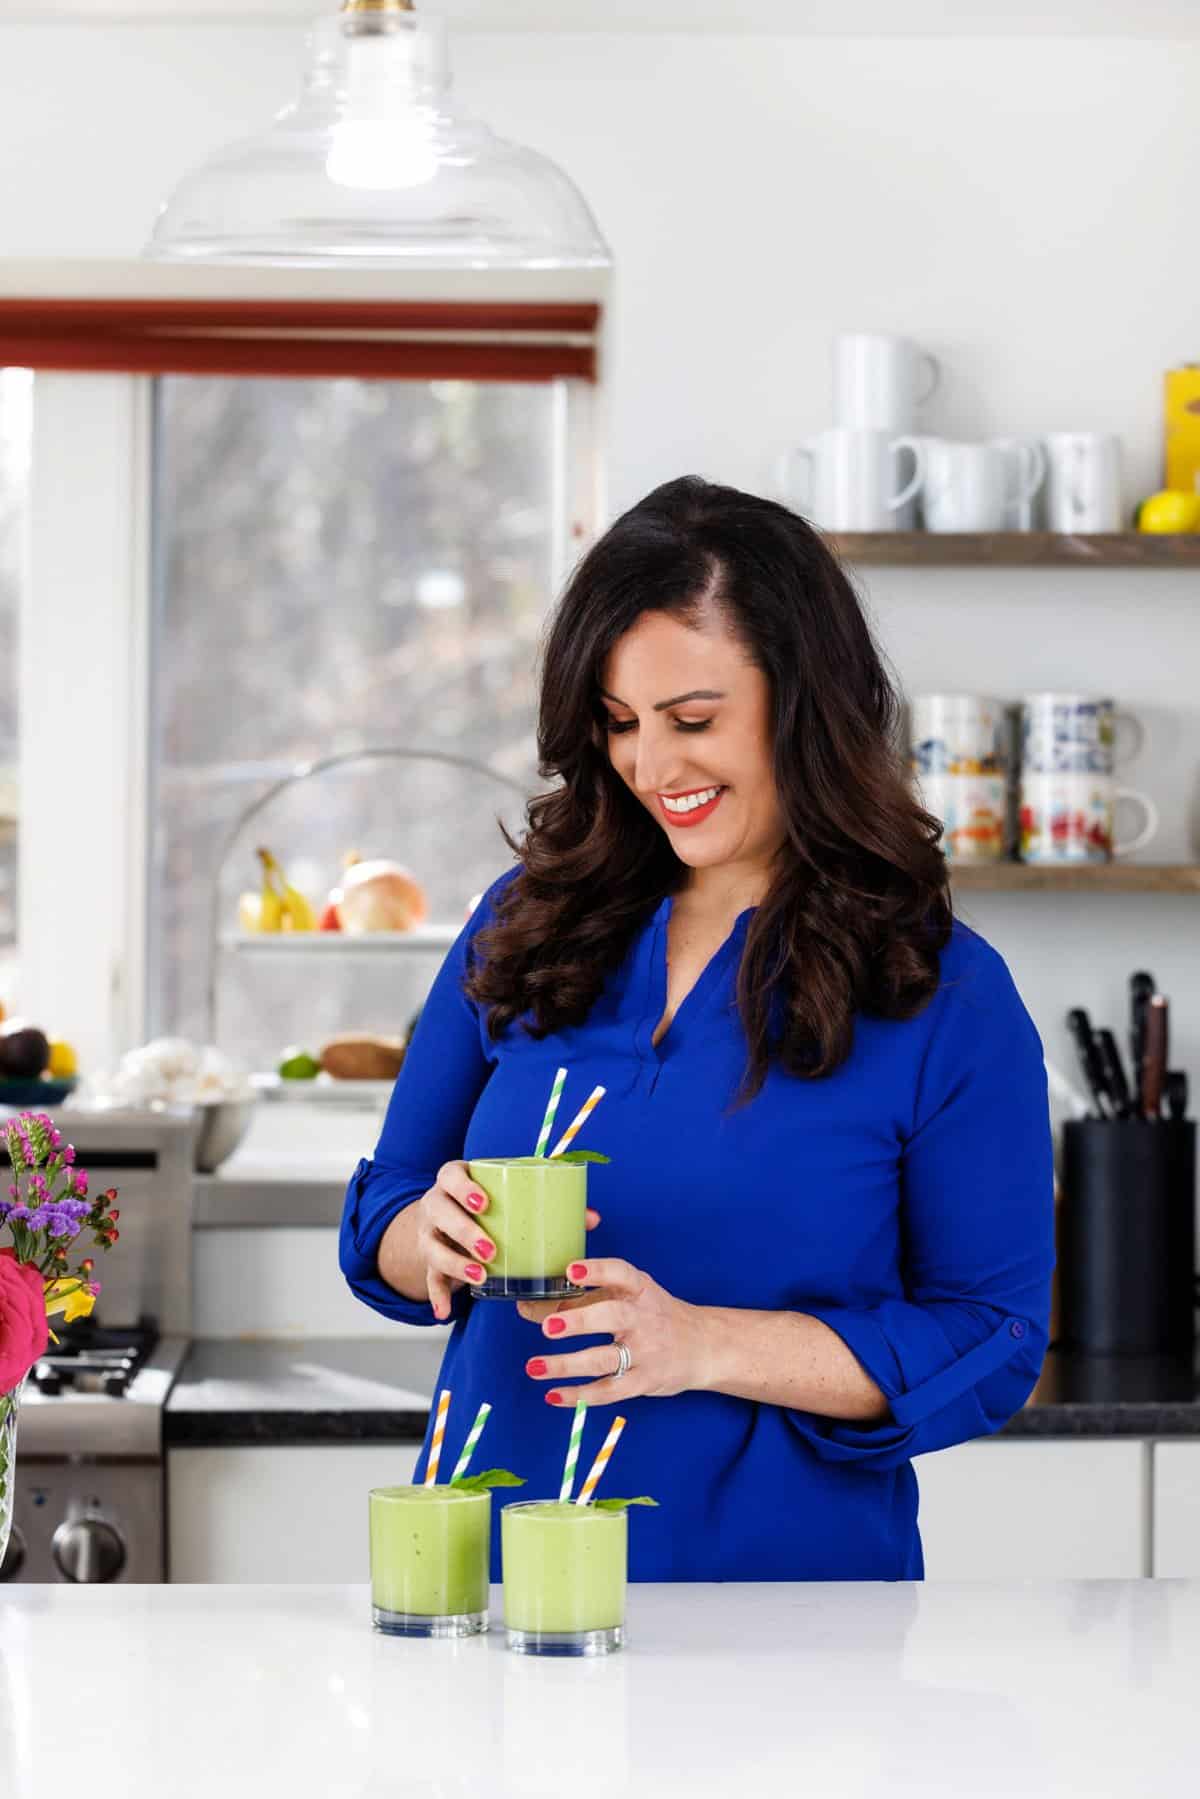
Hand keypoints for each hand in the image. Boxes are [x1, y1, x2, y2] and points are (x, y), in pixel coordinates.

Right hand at [415, 1162, 599, 1320]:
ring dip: (454, 1263)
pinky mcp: (428, 1260)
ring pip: (432, 1246)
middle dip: (464, 1230)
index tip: (485, 1203)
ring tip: (480, 1277)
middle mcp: (436, 1204)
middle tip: (491, 1249)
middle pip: (440, 1211)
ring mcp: (429, 1233)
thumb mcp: (509, 1198)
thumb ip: (549, 1203)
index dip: (464, 1187)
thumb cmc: (490, 1206)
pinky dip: (437, 1296)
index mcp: (455, 1180)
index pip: (450, 1175)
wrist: (447, 1222)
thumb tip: (592, 1218)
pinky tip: (445, 1311)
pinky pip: (429, 1279)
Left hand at [519, 1258, 711, 1405]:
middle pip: (613, 1317)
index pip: (621, 1274)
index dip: (597, 1271)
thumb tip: (526, 1308)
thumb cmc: (653, 1315)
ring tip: (534, 1366)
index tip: (572, 1270)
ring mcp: (646, 1352)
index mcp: (640, 1290)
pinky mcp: (644, 1381)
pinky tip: (553, 1395)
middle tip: (548, 1327)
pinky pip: (610, 1391)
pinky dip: (580, 1395)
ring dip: (567, 1365)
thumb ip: (580, 1300)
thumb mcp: (625, 1297)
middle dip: (579, 1321)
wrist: (703, 1345)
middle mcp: (644, 1318)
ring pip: (605, 1359)